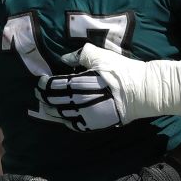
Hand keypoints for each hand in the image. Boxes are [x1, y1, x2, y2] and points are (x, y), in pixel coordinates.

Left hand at [34, 43, 180, 130]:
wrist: (142, 91)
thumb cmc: (122, 71)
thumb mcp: (101, 56)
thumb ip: (81, 55)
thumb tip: (66, 59)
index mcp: (77, 84)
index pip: (52, 86)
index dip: (44, 84)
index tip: (41, 80)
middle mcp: (77, 102)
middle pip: (53, 101)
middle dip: (43, 97)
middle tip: (38, 93)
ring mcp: (85, 115)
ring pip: (60, 115)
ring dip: (49, 111)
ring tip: (44, 107)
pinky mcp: (94, 124)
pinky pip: (73, 125)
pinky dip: (64, 121)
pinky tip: (61, 118)